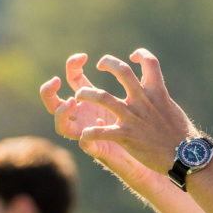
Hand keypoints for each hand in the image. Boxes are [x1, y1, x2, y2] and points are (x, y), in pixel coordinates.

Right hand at [39, 53, 155, 183]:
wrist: (164, 156)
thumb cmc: (151, 127)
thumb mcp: (142, 99)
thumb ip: (136, 82)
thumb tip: (137, 59)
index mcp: (96, 101)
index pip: (74, 80)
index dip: (72, 66)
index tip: (83, 57)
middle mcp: (88, 116)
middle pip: (53, 104)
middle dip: (48, 91)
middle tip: (56, 81)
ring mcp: (91, 133)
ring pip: (63, 125)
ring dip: (62, 112)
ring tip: (73, 102)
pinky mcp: (101, 149)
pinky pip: (86, 142)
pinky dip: (89, 134)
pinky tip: (98, 127)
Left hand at [74, 49, 195, 174]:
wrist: (187, 156)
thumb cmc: (182, 135)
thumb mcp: (172, 109)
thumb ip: (159, 99)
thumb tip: (156, 93)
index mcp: (157, 92)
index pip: (150, 62)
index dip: (141, 54)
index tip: (133, 57)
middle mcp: (143, 100)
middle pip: (122, 71)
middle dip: (108, 62)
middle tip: (100, 64)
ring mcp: (133, 117)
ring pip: (102, 97)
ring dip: (87, 93)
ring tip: (79, 95)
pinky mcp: (126, 136)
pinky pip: (101, 132)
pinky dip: (89, 133)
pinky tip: (86, 134)